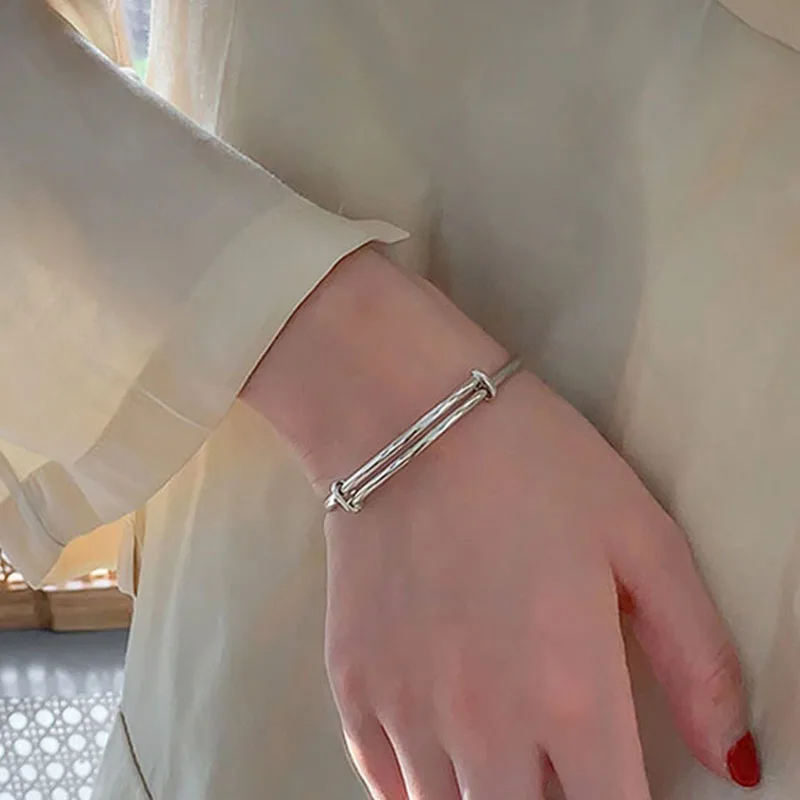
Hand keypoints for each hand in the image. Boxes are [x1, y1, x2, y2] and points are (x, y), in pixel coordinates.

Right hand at [243, 248, 756, 797]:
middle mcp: (485, 725)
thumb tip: (734, 760)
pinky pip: (388, 787)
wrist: (408, 417)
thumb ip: (699, 658)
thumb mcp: (641, 539)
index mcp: (573, 694)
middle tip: (563, 762)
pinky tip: (445, 743)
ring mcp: (407, 711)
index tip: (621, 784)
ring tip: (506, 746)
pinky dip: (423, 786)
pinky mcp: (352, 687)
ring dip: (489, 795)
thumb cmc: (531, 465)